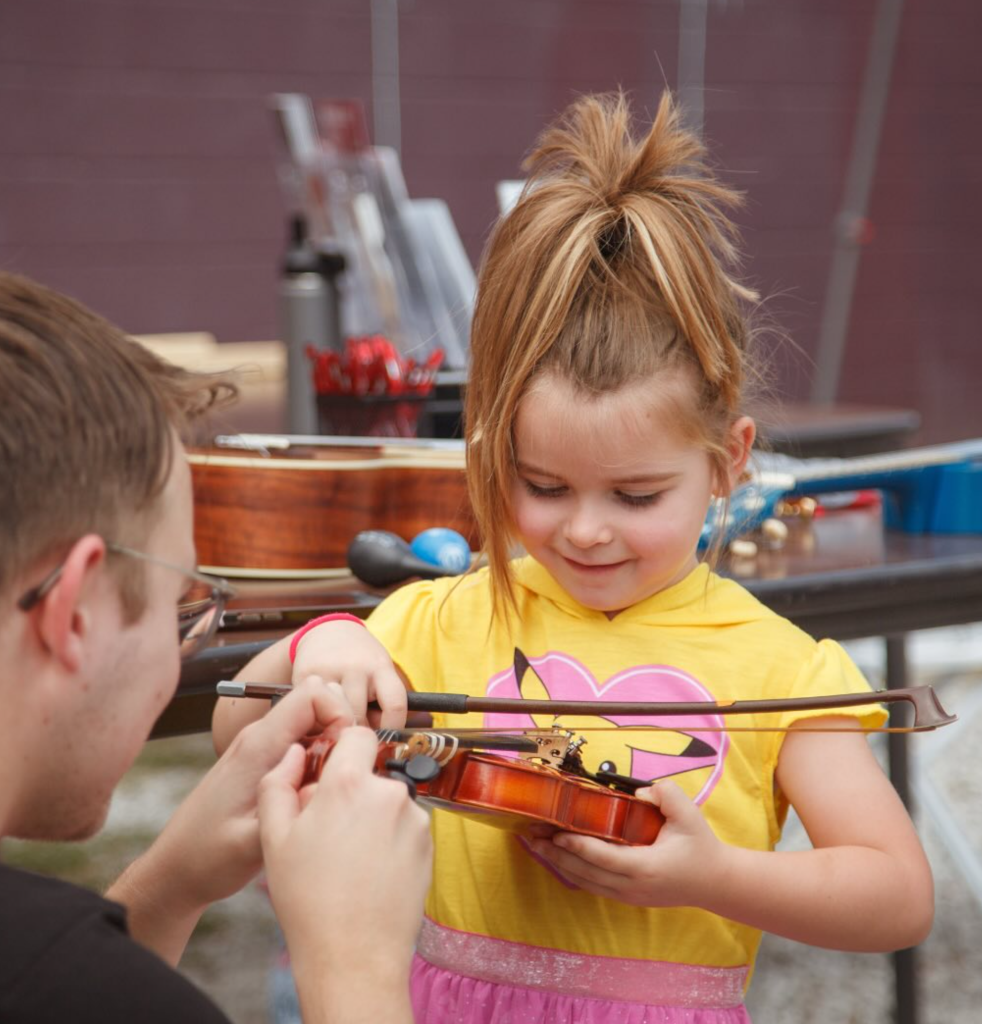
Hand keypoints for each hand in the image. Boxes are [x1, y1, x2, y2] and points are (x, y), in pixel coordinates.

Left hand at [109, 677, 356, 963]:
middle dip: (344, 725)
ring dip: (334, 741)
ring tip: (333, 781)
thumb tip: (335, 784)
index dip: (340, 712)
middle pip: (317, 699)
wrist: (175, 869)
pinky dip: (322, 755)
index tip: (350, 750)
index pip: (312, 694)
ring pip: (313, 719)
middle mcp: (261, 736)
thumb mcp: (252, 844)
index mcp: (258, 746)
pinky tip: (318, 790)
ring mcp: (262, 746)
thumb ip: (293, 812)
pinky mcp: (265, 760)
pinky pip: (304, 740)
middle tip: (347, 767)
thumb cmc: (207, 858)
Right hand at [259, 726, 431, 1013]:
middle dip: (355, 790)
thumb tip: (294, 752)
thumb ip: (278, 783)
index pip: (356, 734)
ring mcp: (415, 818)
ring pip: (390, 800)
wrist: (353, 955)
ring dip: (375, 815)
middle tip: (334, 830)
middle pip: (371, 772)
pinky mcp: (430, 843)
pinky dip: (393, 838)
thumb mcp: (274, 837)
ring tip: (353, 858)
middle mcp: (389, 792)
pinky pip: (408, 826)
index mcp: (349, 783)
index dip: (341, 749)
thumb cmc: (309, 899)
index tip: (331, 772)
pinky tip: (373, 869)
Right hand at [292, 619, 407, 729]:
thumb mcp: (380, 671)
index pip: (395, 704)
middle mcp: (355, 667)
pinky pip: (312, 711)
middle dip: (358, 731)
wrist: (328, 632)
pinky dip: (316, 720)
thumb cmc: (361, 660)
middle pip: (359, 716)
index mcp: (380, 667)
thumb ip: (383, 702)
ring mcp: (329, 671)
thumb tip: (377, 742)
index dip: (393, 728)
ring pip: (333, 716)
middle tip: (354, 734)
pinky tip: (320, 715)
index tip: (387, 739)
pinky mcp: (304, 677)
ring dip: (335, 726)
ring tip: (336, 723)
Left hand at [528, 781, 725, 907]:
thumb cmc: (700, 846)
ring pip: (584, 881)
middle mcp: (631, 887)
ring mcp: (628, 896)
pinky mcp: (626, 897)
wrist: (714, 882)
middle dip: (554, 853)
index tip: (555, 833)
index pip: (603, 858)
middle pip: (584, 872)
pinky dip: (571, 870)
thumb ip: (665, 795)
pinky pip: (592, 884)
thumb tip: (639, 792)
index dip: (577, 846)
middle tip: (530, 833)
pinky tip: (556, 857)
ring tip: (535, 843)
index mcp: (645, 868)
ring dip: (557, 862)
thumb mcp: (689, 814)